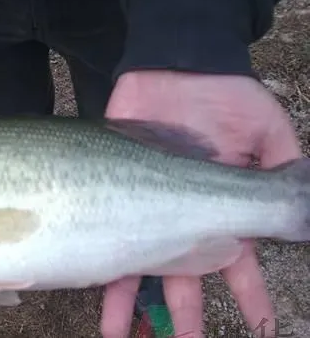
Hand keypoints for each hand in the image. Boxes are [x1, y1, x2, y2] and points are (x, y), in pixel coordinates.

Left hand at [100, 70, 301, 337]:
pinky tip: (90, 293)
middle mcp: (181, 214)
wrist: (173, 66)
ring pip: (140, 266)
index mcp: (220, 206)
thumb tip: (305, 209)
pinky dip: (99, 265)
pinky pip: (102, 232)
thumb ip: (282, 169)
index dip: (251, 294)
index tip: (261, 326)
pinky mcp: (110, 192)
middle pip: (185, 275)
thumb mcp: (267, 129)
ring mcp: (144, 206)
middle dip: (187, 315)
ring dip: (136, 307)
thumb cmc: (225, 95)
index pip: (239, 260)